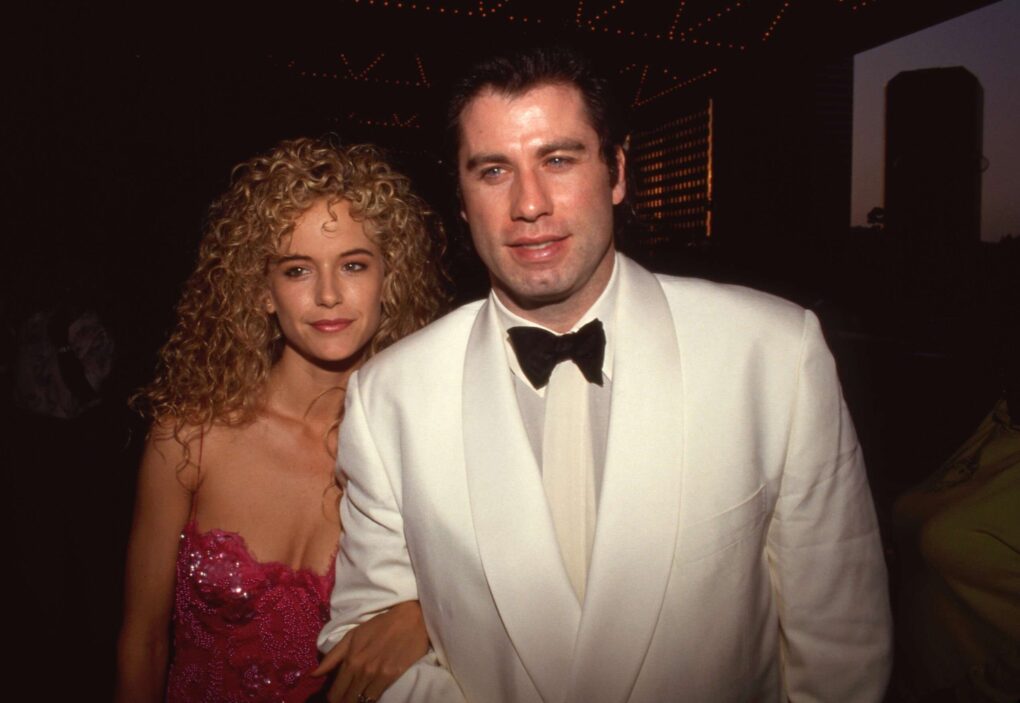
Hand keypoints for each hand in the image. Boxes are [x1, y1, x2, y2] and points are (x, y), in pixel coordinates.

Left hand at [312, 601, 428, 702]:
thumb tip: (313, 675)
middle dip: (343, 701)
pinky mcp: (392, 676)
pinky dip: (370, 699)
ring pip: (361, 701)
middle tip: (345, 697)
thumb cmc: (380, 625)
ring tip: (356, 697)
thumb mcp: (352, 635)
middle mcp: (362, 670)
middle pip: (346, 700)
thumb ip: (332, 657)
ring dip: (357, 701)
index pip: (335, 693)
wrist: (410, 619)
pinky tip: (369, 695)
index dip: (332, 699)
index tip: (335, 698)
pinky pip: (375, 697)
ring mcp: (377, 675)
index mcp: (350, 659)